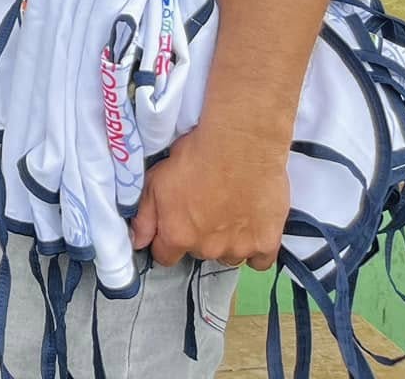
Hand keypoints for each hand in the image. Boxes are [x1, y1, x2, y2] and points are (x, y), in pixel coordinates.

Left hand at [132, 120, 287, 268]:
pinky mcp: (267, 243)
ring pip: (229, 256)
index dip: (167, 241)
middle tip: (206, 207)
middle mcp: (207, 248)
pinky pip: (260, 260)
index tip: (175, 225)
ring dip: (227, 242)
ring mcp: (239, 248)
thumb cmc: (196, 156)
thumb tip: (137, 241)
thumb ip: (145, 216)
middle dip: (199, 236)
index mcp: (177, 235)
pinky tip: (254, 227)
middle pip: (198, 252)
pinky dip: (257, 248)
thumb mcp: (156, 179)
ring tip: (232, 212)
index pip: (165, 257)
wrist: (241, 145)